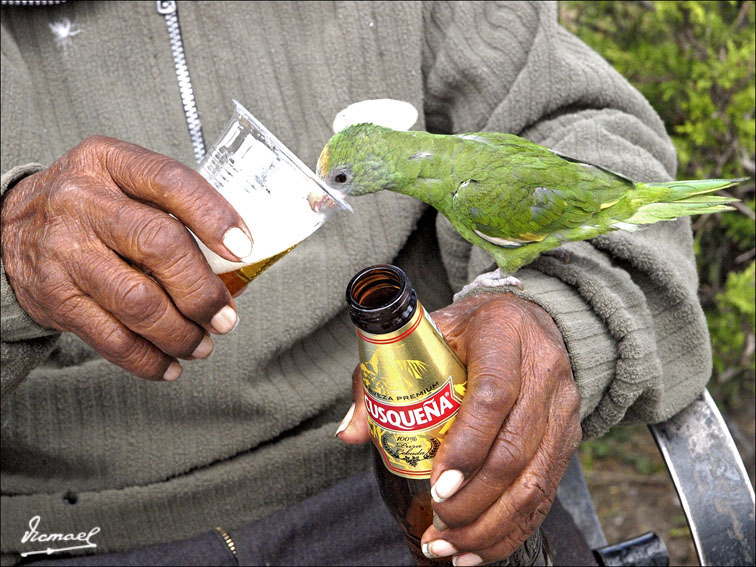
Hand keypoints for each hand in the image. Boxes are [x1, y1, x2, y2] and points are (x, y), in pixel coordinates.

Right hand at [1, 136, 253, 380]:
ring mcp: (65, 251)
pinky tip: (169, 365)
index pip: (171, 182)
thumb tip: (241, 268)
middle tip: (226, 317)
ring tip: (202, 345)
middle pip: (160, 246)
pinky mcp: (55, 297)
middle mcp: (83, 202)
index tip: (244, 250)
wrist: (10, 228)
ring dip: (181, 333)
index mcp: (110, 163)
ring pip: (139, 301)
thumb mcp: (124, 185)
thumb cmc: (91, 207)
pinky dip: (148, 359)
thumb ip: (175, 212)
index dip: (214, 217)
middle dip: (203, 291)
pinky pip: (110, 338)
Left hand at [337, 292, 580, 564]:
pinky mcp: (568, 438)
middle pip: (515, 449)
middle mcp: (542, 372)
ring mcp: (562, 408)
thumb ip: (380, 379)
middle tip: (437, 525)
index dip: (466, 446)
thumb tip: (350, 435)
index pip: (492, 397)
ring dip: (491, 525)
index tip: (437, 484)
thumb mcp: (423, 335)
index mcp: (503, 334)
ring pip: (536, 481)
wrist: (531, 321)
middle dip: (473, 501)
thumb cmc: (470, 330)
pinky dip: (513, 528)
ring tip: (450, 547)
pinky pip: (546, 492)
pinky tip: (479, 550)